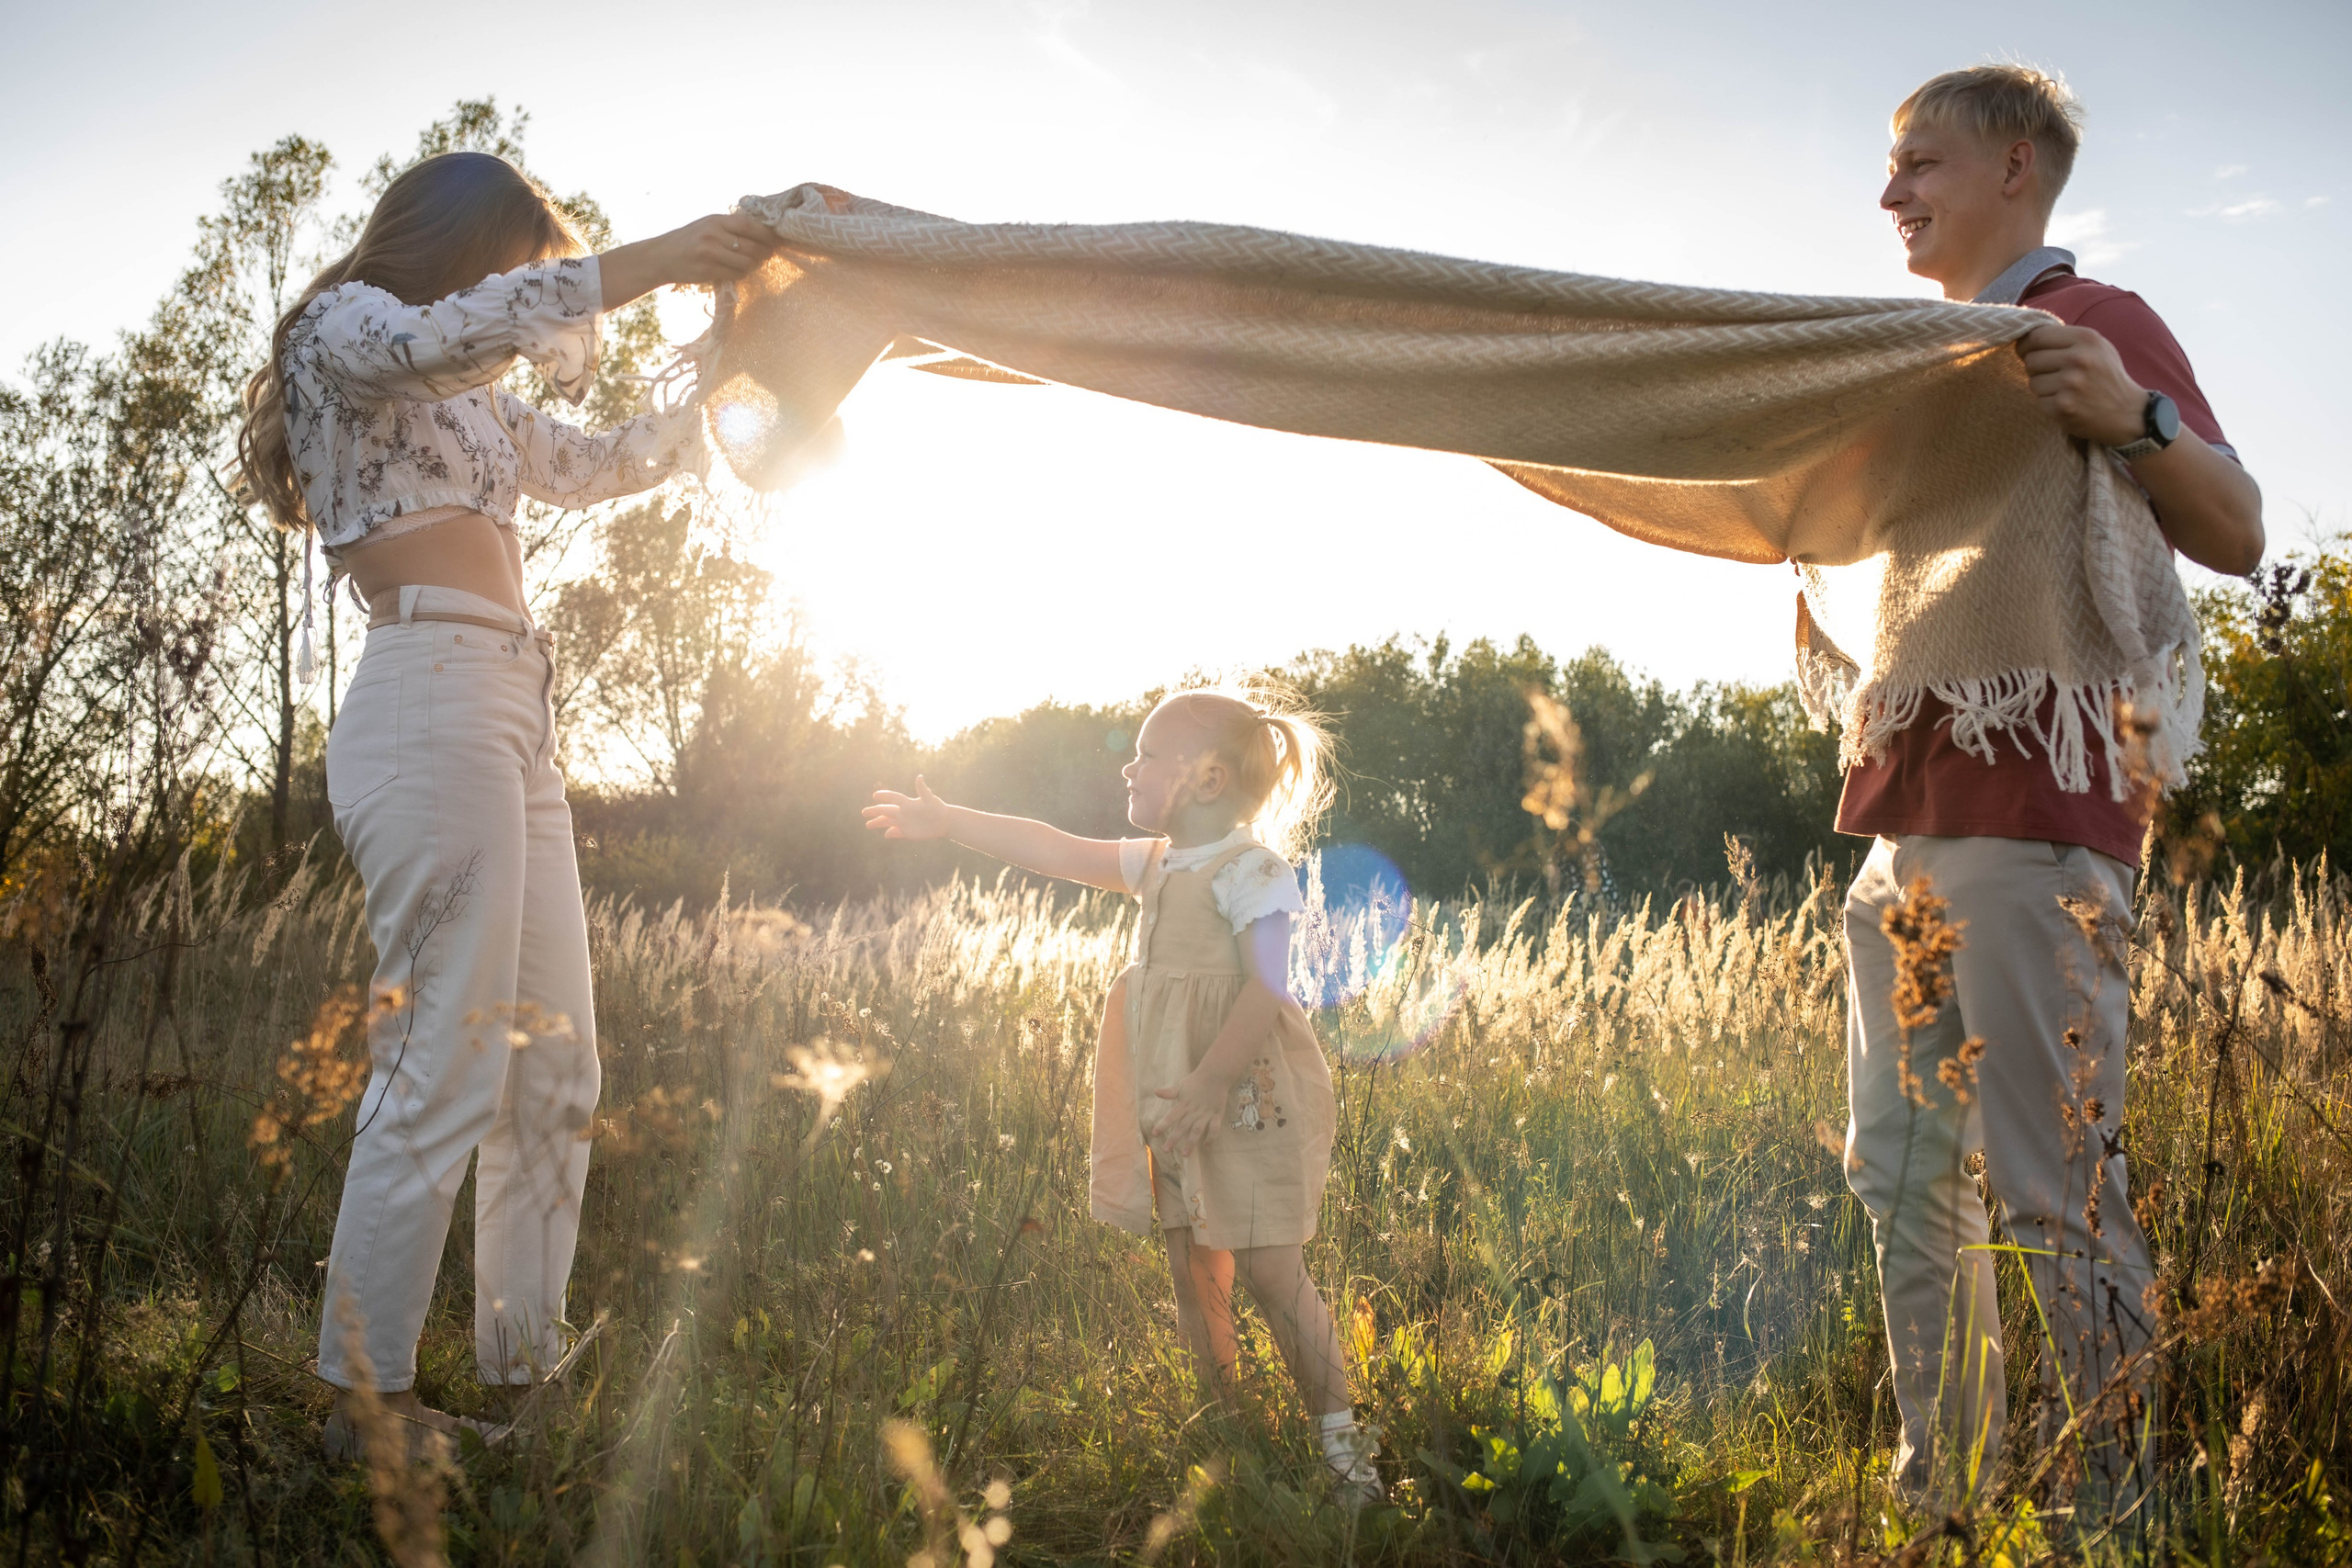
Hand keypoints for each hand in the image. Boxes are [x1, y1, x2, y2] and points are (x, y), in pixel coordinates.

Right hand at [649, 213, 783, 286]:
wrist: (662, 256)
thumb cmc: (689, 239)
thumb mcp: (708, 225)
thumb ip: (730, 226)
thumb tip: (763, 232)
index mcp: (716, 220)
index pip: (750, 226)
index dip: (768, 235)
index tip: (777, 240)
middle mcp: (714, 235)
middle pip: (752, 246)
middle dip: (765, 252)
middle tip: (769, 255)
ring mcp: (710, 253)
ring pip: (746, 263)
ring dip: (754, 265)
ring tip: (753, 263)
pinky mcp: (707, 270)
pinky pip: (735, 275)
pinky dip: (741, 274)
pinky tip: (738, 271)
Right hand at [862, 776, 951, 840]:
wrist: (945, 821)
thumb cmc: (938, 809)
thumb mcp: (930, 799)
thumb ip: (923, 790)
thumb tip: (919, 777)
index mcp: (908, 803)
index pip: (893, 798)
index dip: (885, 796)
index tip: (875, 795)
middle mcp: (903, 812)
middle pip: (886, 811)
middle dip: (875, 811)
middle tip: (863, 812)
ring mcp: (904, 822)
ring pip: (888, 822)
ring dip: (878, 823)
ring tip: (868, 825)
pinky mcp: (908, 832)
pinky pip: (896, 833)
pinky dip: (891, 834)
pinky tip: (886, 835)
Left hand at [1151, 1070, 1227, 1161]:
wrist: (1216, 1075)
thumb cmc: (1196, 1081)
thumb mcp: (1181, 1085)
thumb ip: (1169, 1092)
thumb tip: (1155, 1092)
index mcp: (1184, 1104)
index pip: (1171, 1116)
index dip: (1163, 1125)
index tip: (1154, 1134)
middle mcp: (1194, 1111)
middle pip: (1182, 1127)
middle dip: (1174, 1139)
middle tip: (1166, 1150)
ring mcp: (1206, 1114)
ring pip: (1197, 1130)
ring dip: (1191, 1142)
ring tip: (1185, 1154)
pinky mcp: (1217, 1115)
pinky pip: (1214, 1129)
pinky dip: (1211, 1137)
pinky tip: (1206, 1145)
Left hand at [2016, 323, 2147, 446]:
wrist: (2127, 413)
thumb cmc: (2107, 376)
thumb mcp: (2096, 347)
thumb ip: (2066, 338)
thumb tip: (2025, 336)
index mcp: (2087, 338)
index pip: (2037, 336)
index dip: (2027, 345)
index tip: (2028, 351)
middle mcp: (2079, 359)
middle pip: (2031, 359)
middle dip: (2036, 367)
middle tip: (2053, 374)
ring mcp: (2071, 384)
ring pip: (2033, 381)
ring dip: (2043, 387)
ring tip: (2064, 389)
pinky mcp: (2063, 407)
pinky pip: (2038, 401)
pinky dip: (2048, 403)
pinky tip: (2066, 402)